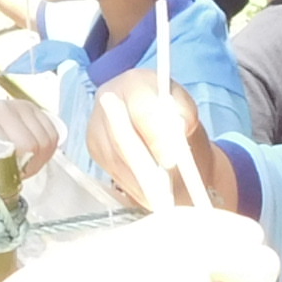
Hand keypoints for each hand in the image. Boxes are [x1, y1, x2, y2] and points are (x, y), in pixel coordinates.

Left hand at [0, 96, 61, 173]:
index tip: (4, 179)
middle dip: (27, 166)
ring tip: (22, 164)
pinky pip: (52, 132)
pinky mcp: (31, 109)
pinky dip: (47, 149)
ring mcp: (19, 106)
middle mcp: (1, 108)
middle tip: (14, 174)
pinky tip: (32, 155)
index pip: (13, 148)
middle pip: (33, 144)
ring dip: (38, 158)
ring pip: (46, 139)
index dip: (13, 170)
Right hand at [89, 72, 206, 213]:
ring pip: (115, 157)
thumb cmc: (175, 114)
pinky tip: (148, 197)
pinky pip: (110, 169)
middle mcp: (109, 99)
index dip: (156, 136)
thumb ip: (185, 114)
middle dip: (144, 165)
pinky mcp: (94, 146)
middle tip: (164, 189)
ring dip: (138, 181)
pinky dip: (131, 186)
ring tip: (160, 199)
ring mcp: (97, 123)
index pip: (141, 110)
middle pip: (122, 136)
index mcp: (134, 82)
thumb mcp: (187, 110)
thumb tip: (179, 127)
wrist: (161, 119)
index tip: (171, 159)